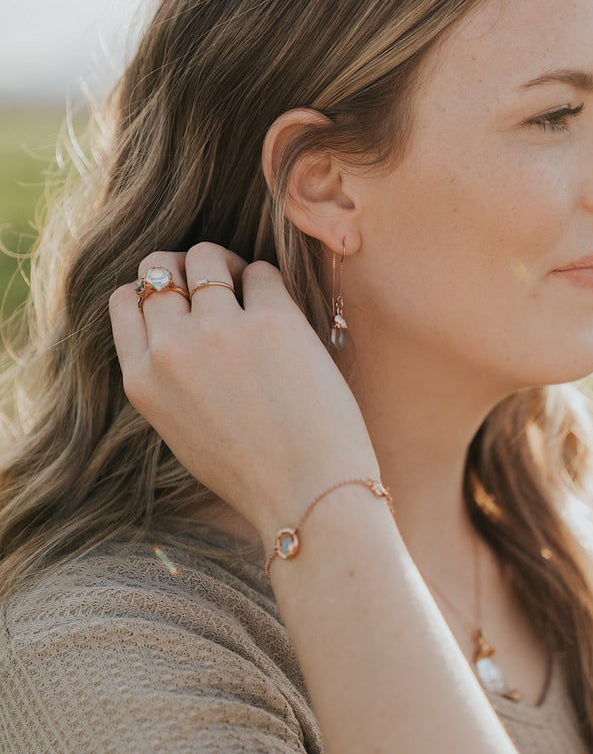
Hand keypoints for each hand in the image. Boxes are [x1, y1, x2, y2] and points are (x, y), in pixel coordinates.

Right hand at [109, 243, 379, 548]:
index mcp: (142, 380)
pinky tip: (284, 315)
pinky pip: (262, 271)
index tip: (182, 299)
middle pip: (159, 266)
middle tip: (219, 283)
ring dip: (229, 265)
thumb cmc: (252, 473)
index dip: (154, 290)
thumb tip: (174, 324)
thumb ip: (167, 378)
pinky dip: (270, 284)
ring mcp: (219, 330)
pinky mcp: (271, 320)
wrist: (307, 496)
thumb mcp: (180, 431)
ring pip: (207, 256)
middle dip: (187, 267)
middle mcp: (171, 349)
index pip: (125, 300)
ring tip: (250, 289)